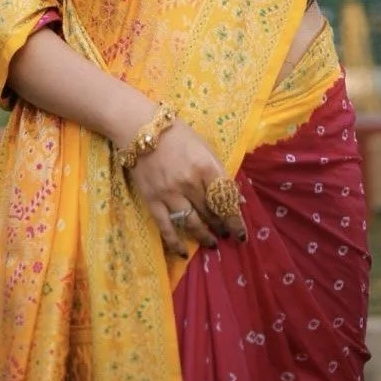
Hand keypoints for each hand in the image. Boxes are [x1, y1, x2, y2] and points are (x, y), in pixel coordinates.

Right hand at [126, 119, 247, 256]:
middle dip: (221, 227)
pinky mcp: (152, 200)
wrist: (140, 128)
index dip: (235, 220)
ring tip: (212, 243)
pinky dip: (175, 242)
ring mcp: (170, 193)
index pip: (226, 200)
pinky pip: (166, 227)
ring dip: (205, 236)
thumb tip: (235, 198)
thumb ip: (218, 172)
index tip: (241, 233)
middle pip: (211, 213)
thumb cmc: (177, 134)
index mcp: (206, 166)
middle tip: (227, 235)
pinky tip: (183, 252)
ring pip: (192, 223)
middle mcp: (189, 183)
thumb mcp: (204, 147)